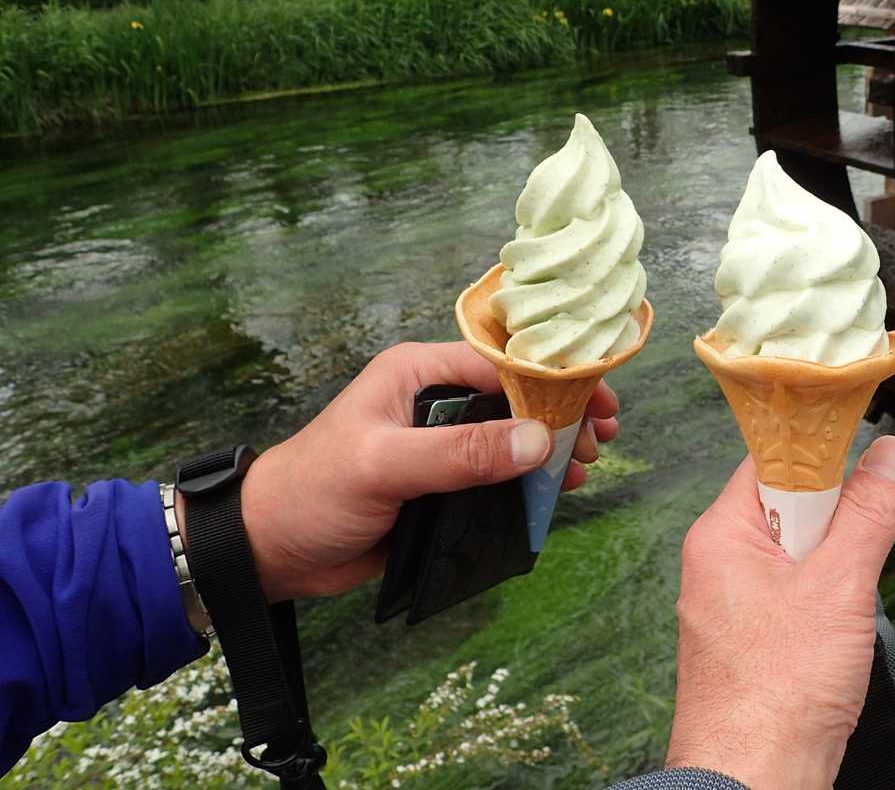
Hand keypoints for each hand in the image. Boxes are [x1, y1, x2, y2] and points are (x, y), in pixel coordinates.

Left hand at [177, 341, 619, 601]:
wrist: (271, 552)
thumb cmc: (315, 492)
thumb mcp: (386, 465)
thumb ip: (459, 453)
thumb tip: (536, 441)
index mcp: (418, 373)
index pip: (501, 363)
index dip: (553, 381)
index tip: (596, 401)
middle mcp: (434, 401)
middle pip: (516, 398)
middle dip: (561, 414)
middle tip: (602, 437)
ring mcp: (440, 445)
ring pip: (512, 437)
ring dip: (552, 448)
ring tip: (589, 463)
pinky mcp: (442, 486)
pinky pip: (498, 475)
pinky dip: (532, 480)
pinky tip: (559, 491)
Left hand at [664, 436, 894, 789]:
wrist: (754, 782)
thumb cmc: (779, 692)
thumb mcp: (840, 586)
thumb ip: (868, 514)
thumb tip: (891, 454)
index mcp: (720, 535)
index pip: (769, 462)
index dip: (819, 455)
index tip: (864, 457)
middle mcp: (715, 565)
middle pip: (786, 509)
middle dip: (833, 525)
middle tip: (853, 560)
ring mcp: (729, 607)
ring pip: (795, 559)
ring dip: (832, 572)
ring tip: (842, 610)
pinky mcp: (747, 644)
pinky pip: (791, 600)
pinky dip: (822, 609)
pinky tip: (834, 639)